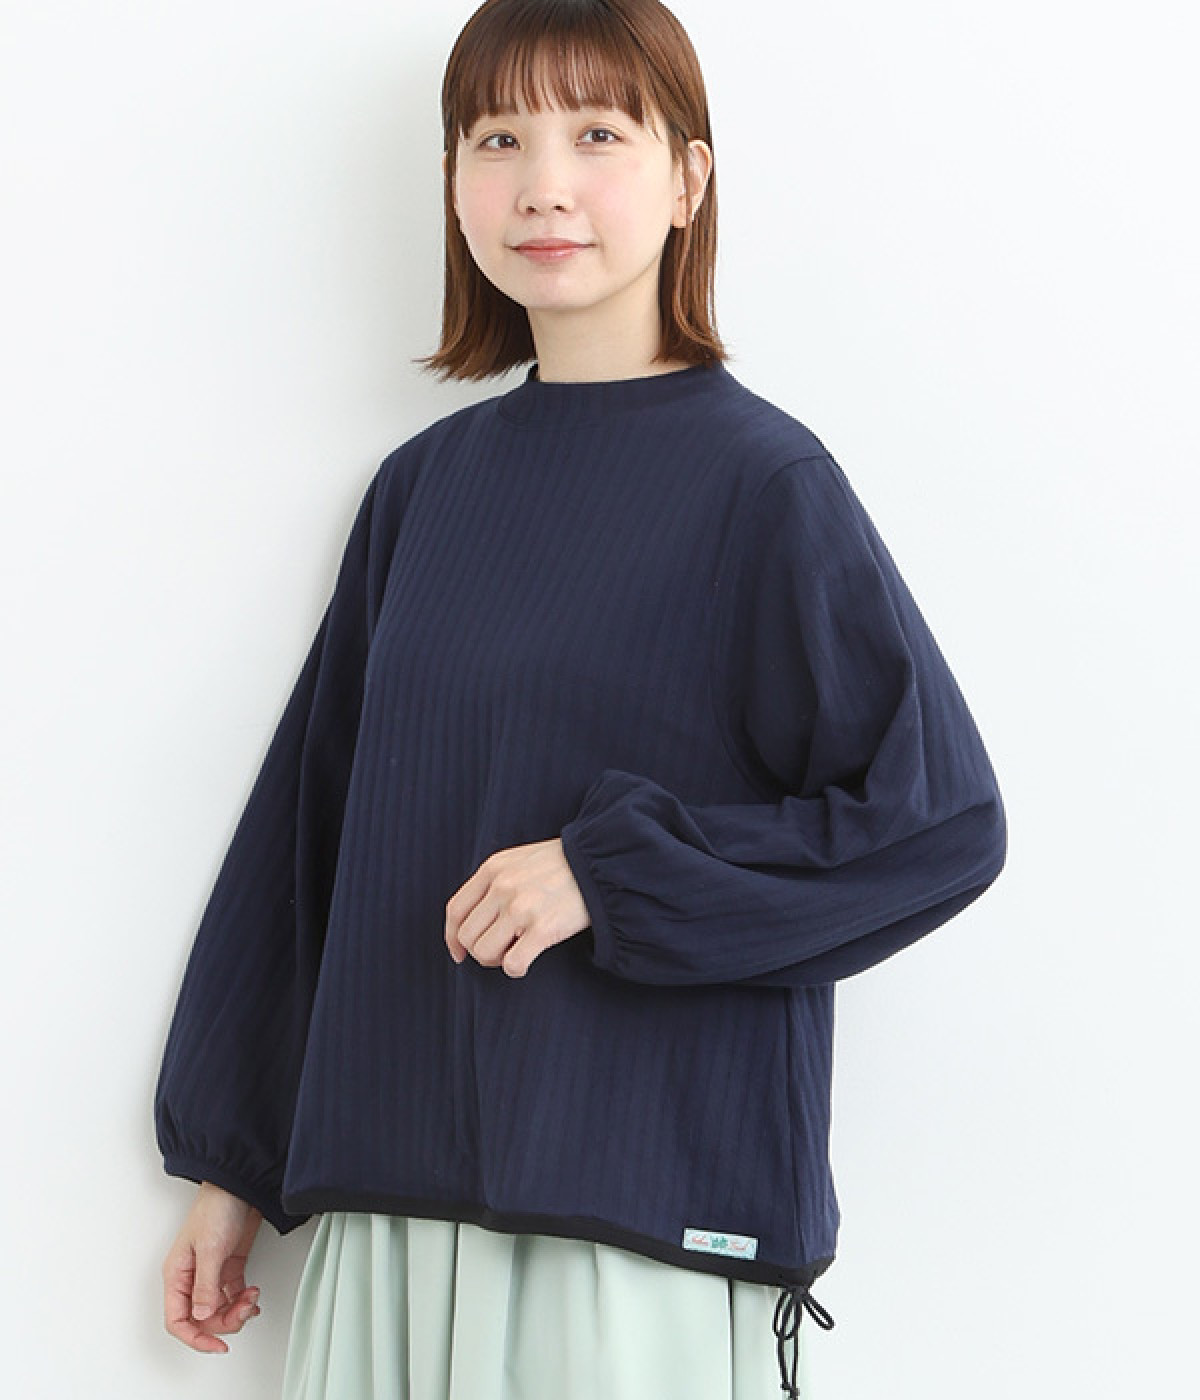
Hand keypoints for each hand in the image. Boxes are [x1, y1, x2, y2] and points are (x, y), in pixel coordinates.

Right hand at [162, 1181, 263, 1352]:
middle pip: (202, 1317)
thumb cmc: (217, 1206)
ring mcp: (211, 1271)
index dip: (196, 1337)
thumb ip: (206, 1285)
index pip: (178, 1319)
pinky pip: (232, 1294)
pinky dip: (243, 1301)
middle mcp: (192, 1276)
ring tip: (252, 1297)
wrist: (241, 1183)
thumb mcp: (210, 1248)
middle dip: (224, 1320)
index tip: (217, 1345)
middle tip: (244, 1311)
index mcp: (177, 1274)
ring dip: (237, 1309)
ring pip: (219, 1308)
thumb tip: (203, 1316)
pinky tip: (252, 1298)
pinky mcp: (229, 1264)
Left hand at [444, 837, 589, 977]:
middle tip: (498, 952)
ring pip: (484, 952)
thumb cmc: (561, 865)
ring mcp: (521, 908)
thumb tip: (472, 920)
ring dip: (496, 961)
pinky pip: (512, 964)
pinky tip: (527, 961)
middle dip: (478, 951)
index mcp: (493, 869)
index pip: (455, 910)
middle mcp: (502, 887)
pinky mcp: (542, 928)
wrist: (600, 864)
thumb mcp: (519, 860)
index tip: (459, 952)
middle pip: (467, 936)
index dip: (452, 937)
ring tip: (513, 953)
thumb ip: (494, 882)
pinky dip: (516, 970)